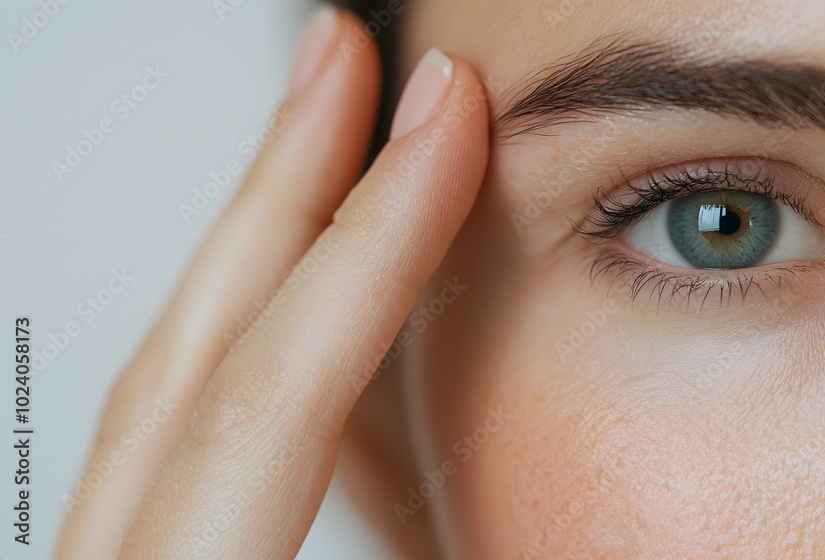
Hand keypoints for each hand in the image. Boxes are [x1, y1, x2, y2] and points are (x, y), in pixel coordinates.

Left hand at [56, 7, 489, 557]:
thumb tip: (496, 531)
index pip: (266, 404)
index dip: (373, 251)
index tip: (446, 124)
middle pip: (187, 350)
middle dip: (283, 187)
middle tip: (343, 67)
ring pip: (160, 373)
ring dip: (257, 246)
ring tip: (319, 151)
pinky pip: (154, 425)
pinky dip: (228, 334)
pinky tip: (283, 305)